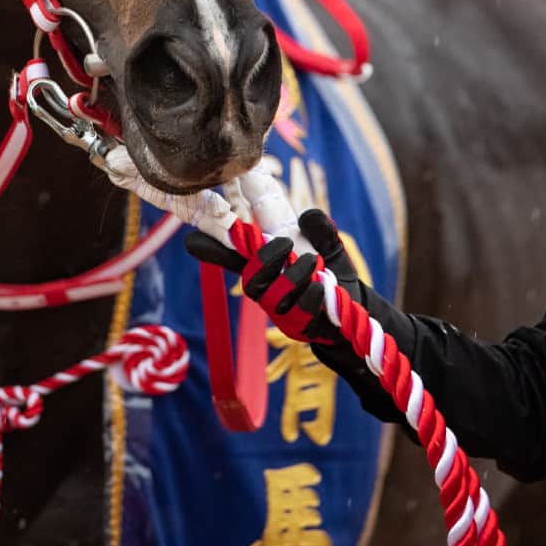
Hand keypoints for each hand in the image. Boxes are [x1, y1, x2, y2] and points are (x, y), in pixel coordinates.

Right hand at [185, 208, 364, 342]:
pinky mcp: (299, 329)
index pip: (235, 257)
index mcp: (268, 265)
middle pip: (249, 280)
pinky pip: (298, 312)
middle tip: (286, 244)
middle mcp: (268, 290)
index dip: (212, 250)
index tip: (191, 240)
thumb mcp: (330, 247)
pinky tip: (322, 286)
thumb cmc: (332, 275)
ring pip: (272, 297)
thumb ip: (321, 230)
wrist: (354, 309)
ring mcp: (281, 312)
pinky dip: (310, 295)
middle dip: (264, 259)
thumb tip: (308, 216)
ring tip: (313, 262)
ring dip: (293, 276)